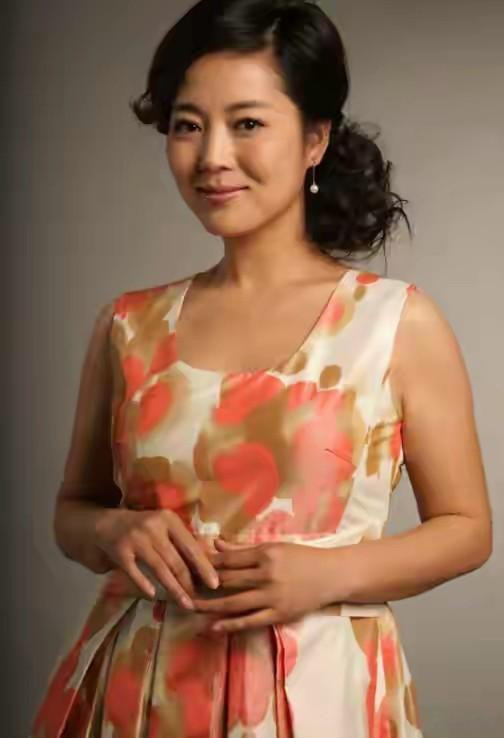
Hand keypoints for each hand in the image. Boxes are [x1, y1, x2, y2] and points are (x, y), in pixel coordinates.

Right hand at [94, 508, 219, 607]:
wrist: (108, 523)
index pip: (191, 546)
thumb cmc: (145, 528)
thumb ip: (182, 540)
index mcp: (169, 519)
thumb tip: (209, 564)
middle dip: (189, 583)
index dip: (204, 567)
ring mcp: (136, 539)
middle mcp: (153, 527)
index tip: (215, 584)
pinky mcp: (120, 551)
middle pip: (176, 561)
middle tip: (199, 600)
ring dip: (174, 590)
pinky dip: (145, 585)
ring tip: (185, 604)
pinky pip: (136, 573)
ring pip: (160, 570)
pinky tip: (153, 596)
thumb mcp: (164, 526)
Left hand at [193, 538, 336, 631]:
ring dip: (210, 605)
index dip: (206, 563)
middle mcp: (266, 574)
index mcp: (265, 554)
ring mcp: (272, 596)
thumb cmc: (302, 558)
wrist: (332, 575)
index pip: (228, 559)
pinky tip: (213, 626)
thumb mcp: (274, 547)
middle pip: (227, 580)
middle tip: (181, 586)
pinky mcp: (279, 614)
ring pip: (234, 602)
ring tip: (190, 607)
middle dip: (203, 584)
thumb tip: (216, 544)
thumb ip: (243, 549)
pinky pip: (250, 621)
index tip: (188, 565)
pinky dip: (231, 624)